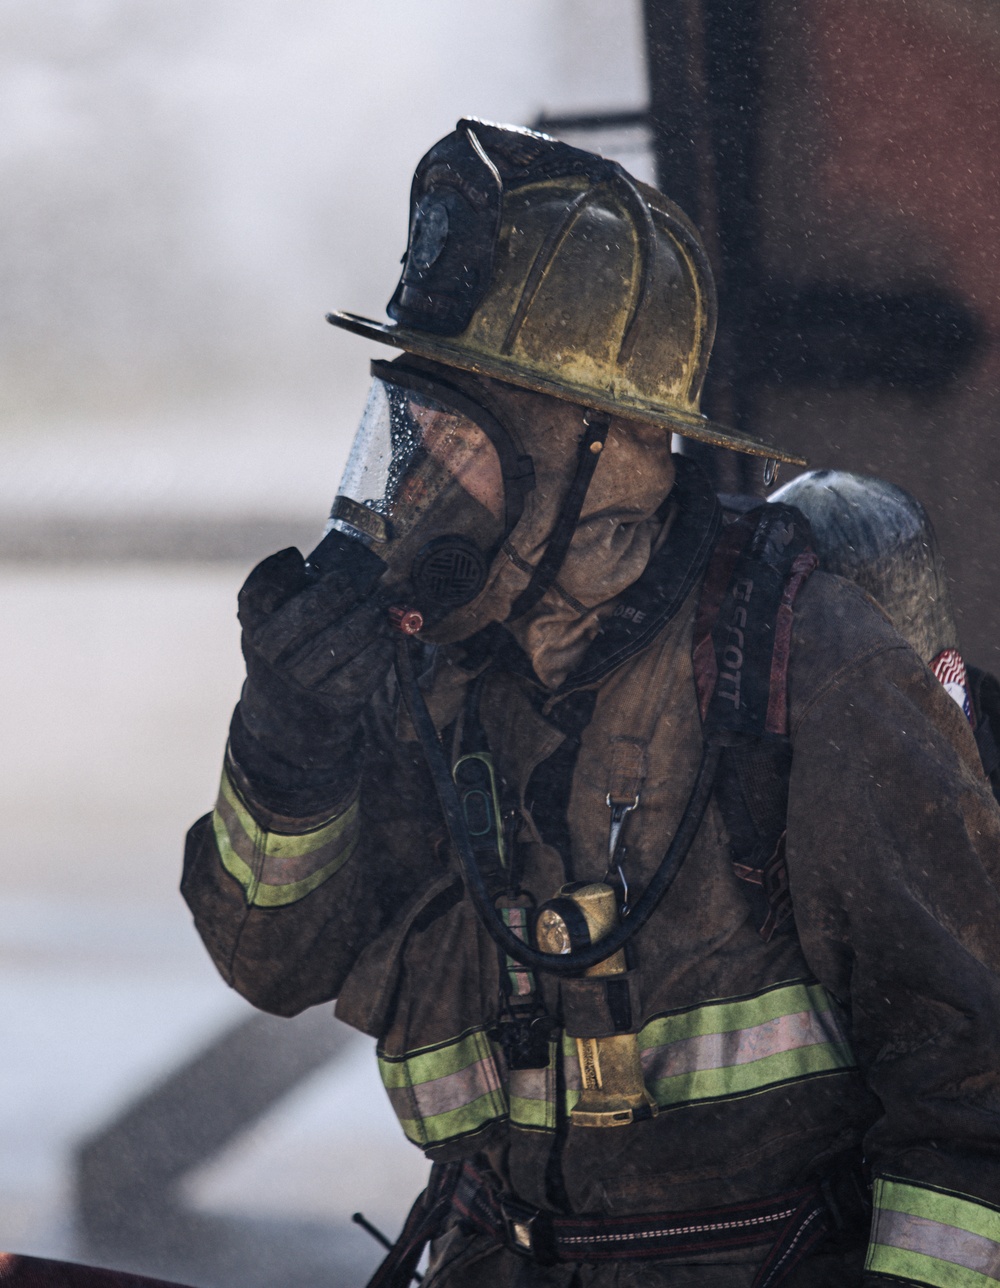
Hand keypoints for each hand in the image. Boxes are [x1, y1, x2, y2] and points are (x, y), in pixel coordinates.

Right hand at [231, 546, 394, 801]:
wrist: (286, 716)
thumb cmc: (283, 649)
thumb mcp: (267, 619)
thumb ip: (278, 585)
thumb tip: (300, 557)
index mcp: (255, 628)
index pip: (263, 592)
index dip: (290, 574)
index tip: (318, 567)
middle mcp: (272, 657)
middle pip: (310, 613)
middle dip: (340, 592)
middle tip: (358, 584)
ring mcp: (303, 681)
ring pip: (342, 640)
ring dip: (367, 617)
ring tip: (377, 607)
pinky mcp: (334, 700)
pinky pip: (363, 669)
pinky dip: (379, 648)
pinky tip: (384, 636)